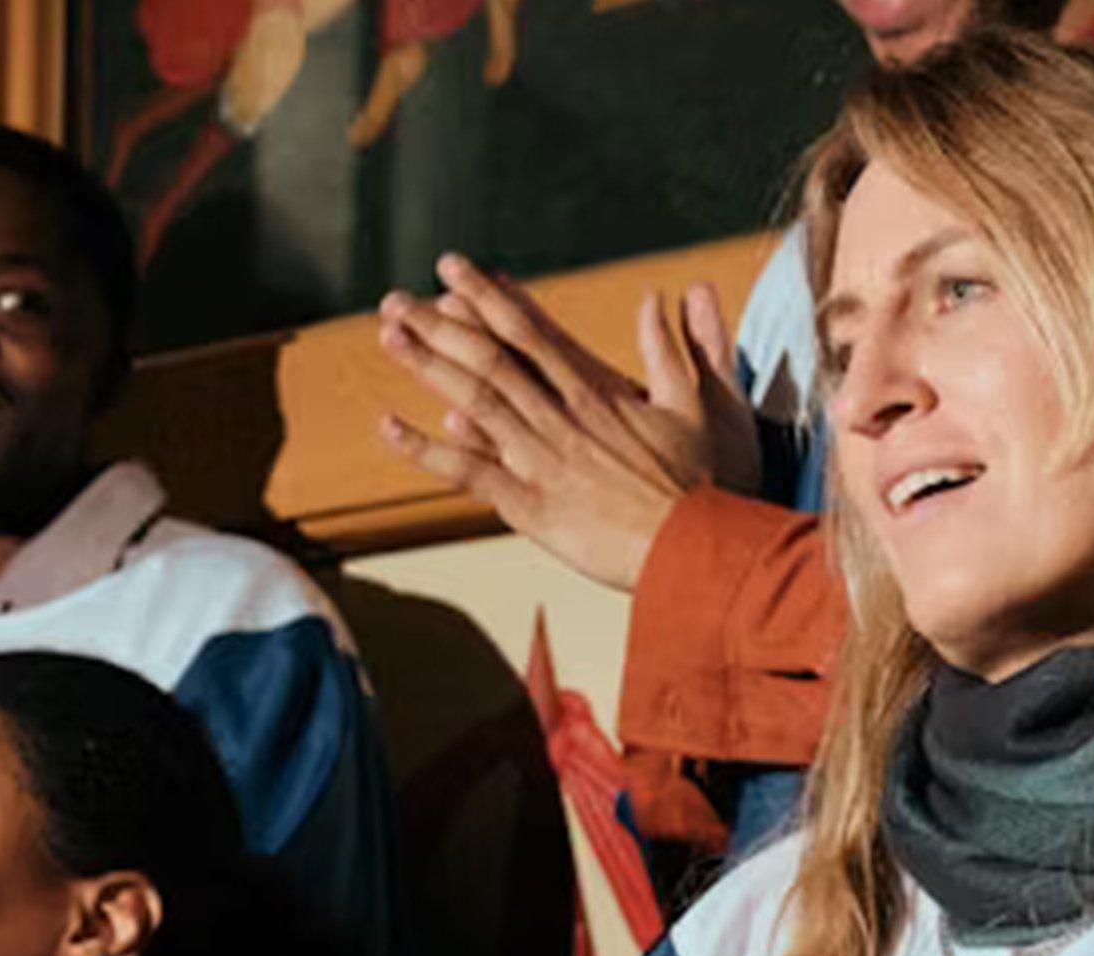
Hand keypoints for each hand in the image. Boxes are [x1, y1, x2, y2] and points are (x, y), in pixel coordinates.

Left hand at [378, 253, 759, 590]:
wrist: (696, 548)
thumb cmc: (706, 481)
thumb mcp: (700, 403)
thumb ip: (677, 347)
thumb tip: (664, 293)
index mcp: (594, 391)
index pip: (530, 331)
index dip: (487, 297)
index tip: (453, 269)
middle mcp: (560, 416)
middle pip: (489, 358)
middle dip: (440, 324)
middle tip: (396, 298)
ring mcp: (540, 459)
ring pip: (473, 400)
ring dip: (427, 366)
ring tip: (388, 334)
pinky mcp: (528, 504)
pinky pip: (467, 473)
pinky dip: (425, 451)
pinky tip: (387, 427)